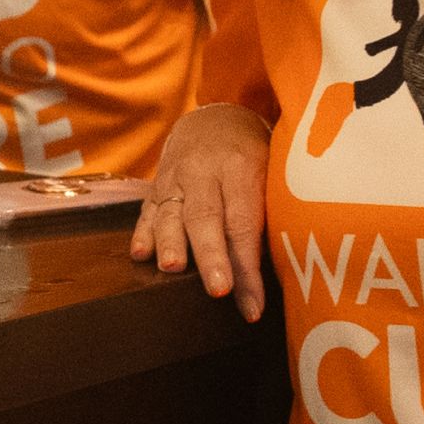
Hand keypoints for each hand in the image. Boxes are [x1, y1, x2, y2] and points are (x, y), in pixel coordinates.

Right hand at [132, 102, 274, 320]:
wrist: (214, 118)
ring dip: (170, 243)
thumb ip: (270, 208)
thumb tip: (283, 267)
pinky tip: (140, 253)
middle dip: (211, 256)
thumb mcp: (271, 169)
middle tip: (218, 288)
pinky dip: (142, 232)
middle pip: (206, 217)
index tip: (253, 305)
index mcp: (241, 167)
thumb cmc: (252, 153)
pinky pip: (147, 209)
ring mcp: (175, 177)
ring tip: (171, 268)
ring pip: (171, 212)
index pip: (245, 223)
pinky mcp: (156, 185)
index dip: (249, 267)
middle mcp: (204, 171)